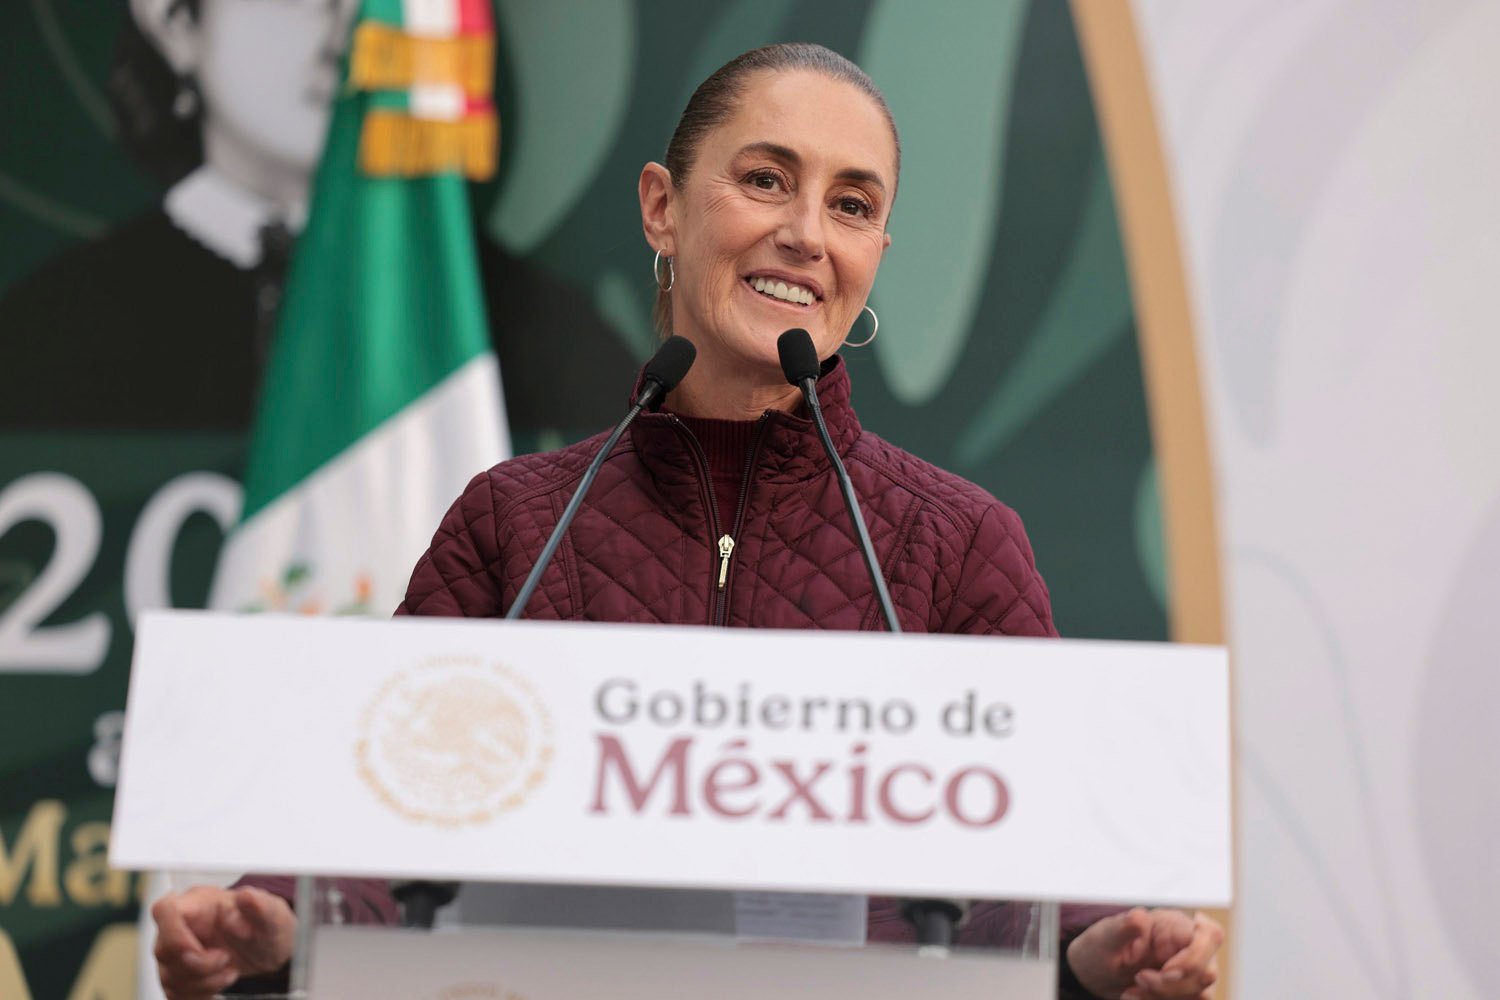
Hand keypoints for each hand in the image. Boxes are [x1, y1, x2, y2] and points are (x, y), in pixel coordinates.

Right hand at [152, 885, 296, 999]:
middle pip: (164, 950)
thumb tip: (246, 896)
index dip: (173, 933)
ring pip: (168, 976)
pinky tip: (219, 982)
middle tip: (227, 959)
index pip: (164, 909)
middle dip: (199, 964)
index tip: (200, 949)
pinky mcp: (179, 975)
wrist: (269, 949)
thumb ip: (261, 906)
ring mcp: (177, 952)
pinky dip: (199, 994)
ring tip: (230, 972)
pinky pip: (175, 994)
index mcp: (200, 902)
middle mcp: (183, 925)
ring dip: (203, 982)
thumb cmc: (266, 925)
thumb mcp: (274, 914)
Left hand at [1065, 907, 1222, 998]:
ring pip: (1201, 994)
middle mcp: (1189, 946)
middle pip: (1207, 972)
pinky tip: (1137, 998)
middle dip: (1171, 985)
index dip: (1194, 958)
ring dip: (1164, 998)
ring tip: (1130, 993)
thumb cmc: (1102, 948)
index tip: (1165, 972)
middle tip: (1138, 980)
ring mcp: (1192, 971)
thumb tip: (1140, 916)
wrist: (1095, 974)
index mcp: (1173, 924)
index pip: (1209, 935)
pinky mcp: (1187, 992)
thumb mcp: (1105, 937)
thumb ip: (1123, 928)